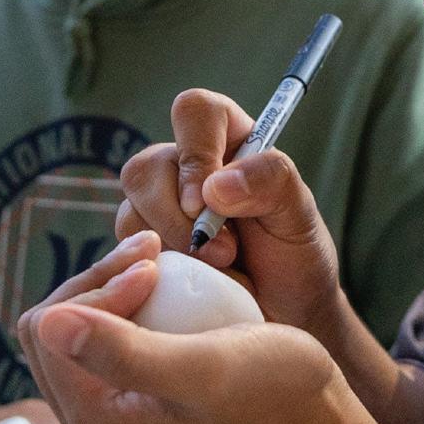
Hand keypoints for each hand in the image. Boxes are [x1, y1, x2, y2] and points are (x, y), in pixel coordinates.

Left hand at [17, 266, 353, 423]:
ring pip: (73, 325)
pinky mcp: (130, 397)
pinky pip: (101, 334)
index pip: (46, 332)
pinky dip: (125, 300)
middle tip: (153, 252)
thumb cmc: (273, 394)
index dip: (95, 288)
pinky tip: (162, 281)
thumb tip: (48, 323)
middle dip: (97, 281)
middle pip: (49, 328)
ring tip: (158, 260)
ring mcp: (109, 416)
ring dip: (110, 284)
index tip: (153, 268)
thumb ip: (123, 352)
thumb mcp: (202, 369)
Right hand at [116, 88, 344, 336]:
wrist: (282, 313)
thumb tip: (216, 185)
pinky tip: (191, 281)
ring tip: (218, 269)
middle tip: (224, 253)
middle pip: (146, 166)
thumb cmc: (295, 257)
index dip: (195, 152)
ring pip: (130, 211)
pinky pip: (124, 252)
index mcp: (226, 138)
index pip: (195, 111)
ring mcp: (157, 206)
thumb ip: (271, 182)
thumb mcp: (299, 215)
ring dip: (171, 248)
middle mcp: (184, 166)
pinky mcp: (141, 246)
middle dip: (178, 218)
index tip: (208, 202)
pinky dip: (156, 271)